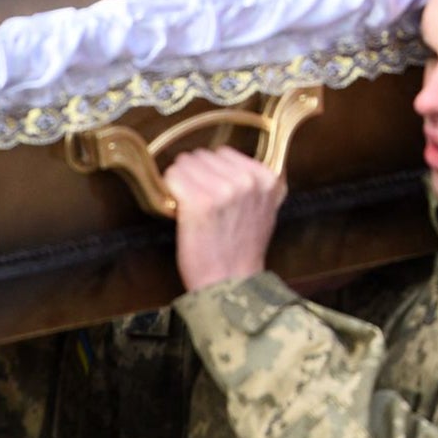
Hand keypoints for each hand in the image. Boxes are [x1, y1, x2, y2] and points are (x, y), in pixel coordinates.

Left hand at [167, 146, 287, 291]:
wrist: (230, 284)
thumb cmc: (241, 251)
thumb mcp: (264, 210)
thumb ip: (254, 183)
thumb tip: (226, 162)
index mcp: (268, 179)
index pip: (225, 153)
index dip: (213, 172)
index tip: (213, 192)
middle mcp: (248, 180)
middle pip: (204, 155)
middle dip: (197, 174)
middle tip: (200, 201)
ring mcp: (224, 190)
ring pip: (186, 163)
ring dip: (182, 181)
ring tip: (191, 206)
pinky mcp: (199, 202)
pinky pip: (172, 177)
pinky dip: (169, 190)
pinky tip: (177, 207)